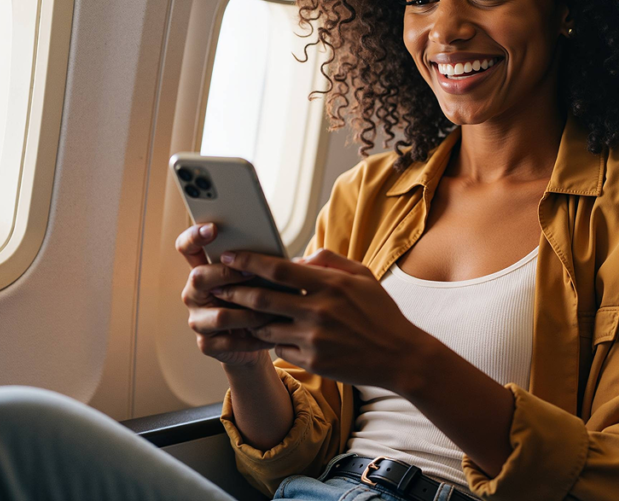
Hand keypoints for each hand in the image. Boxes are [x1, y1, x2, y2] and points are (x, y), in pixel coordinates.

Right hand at [175, 223, 275, 366]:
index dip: (195, 236)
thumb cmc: (270, 299)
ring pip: (220, 314)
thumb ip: (269, 261)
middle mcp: (197, 291)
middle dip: (227, 275)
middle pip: (199, 277)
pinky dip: (254, 337)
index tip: (213, 228)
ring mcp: (199, 318)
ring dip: (250, 313)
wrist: (264, 338)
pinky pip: (228, 340)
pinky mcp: (208, 344)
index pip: (188, 246)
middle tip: (252, 274)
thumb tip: (289, 256)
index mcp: (207, 267)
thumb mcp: (270, 277)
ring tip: (274, 311)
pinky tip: (272, 335)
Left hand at [213, 248, 436, 390]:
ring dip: (250, 319)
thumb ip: (329, 261)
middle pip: (261, 298)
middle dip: (234, 291)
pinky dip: (273, 341)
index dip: (248, 262)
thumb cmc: (381, 313)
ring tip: (240, 312)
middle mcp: (318, 310)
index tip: (229, 257)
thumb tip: (298, 259)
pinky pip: (280, 349)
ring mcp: (314, 338)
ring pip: (265, 327)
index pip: (277, 269)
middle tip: (218, 286)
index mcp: (330, 285)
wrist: (400, 356)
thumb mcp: (363, 276)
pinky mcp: (313, 361)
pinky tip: (272, 335)